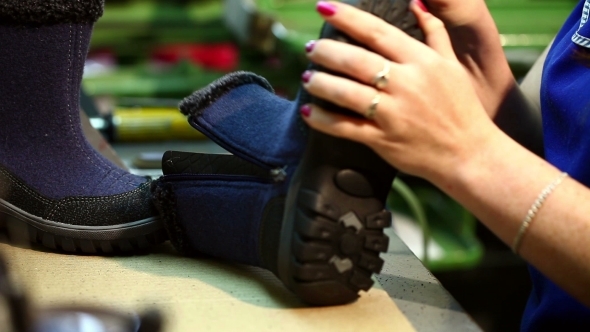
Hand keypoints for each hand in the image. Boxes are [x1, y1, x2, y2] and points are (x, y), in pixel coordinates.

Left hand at [301, 1, 500, 182]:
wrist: (470, 154)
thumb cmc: (462, 108)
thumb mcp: (452, 66)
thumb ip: (435, 32)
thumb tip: (417, 2)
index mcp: (422, 61)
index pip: (378, 32)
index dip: (348, 18)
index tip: (324, 8)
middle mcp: (406, 84)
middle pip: (356, 61)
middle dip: (326, 52)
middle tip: (311, 49)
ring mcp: (393, 114)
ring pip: (346, 93)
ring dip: (320, 83)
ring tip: (307, 77)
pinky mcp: (384, 140)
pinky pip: (346, 127)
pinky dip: (323, 120)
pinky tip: (308, 111)